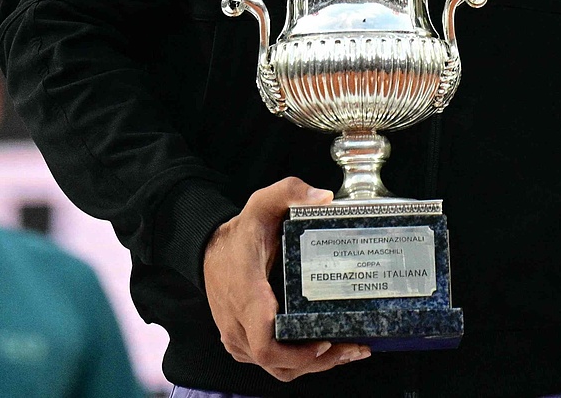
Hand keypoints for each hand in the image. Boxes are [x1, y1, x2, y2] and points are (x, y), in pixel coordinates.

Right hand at [204, 177, 369, 380]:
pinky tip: (322, 351)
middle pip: (277, 365)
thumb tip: (322, 197)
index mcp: (246, 296)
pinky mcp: (241, 340)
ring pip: (275, 369)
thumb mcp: (262, 203)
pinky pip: (269, 362)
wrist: (207, 248)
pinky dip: (296, 363)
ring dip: (311, 366)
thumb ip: (290, 192)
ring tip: (346, 352)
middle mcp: (238, 324)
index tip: (325, 342)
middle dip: (319, 363)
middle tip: (353, 349)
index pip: (265, 345)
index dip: (297, 354)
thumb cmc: (239, 232)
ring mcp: (237, 336)